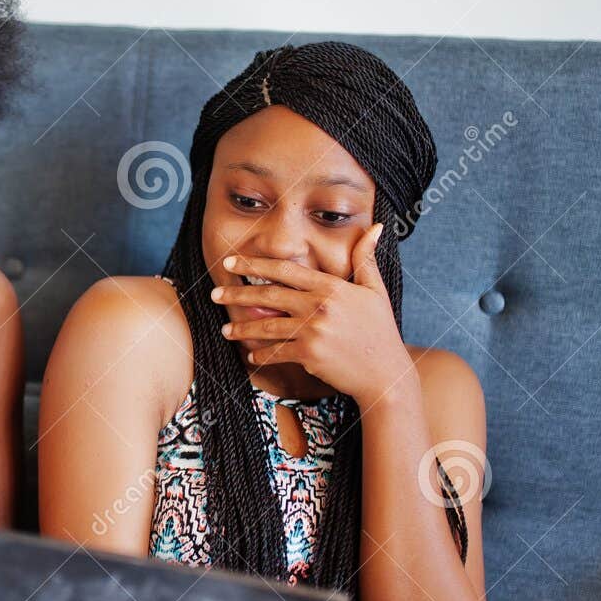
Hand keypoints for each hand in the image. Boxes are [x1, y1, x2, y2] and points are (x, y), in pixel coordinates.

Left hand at [212, 223, 414, 406]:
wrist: (385, 373)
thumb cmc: (380, 330)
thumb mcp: (375, 290)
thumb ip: (365, 259)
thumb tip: (375, 227)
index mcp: (330, 286)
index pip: (285, 269)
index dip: (255, 264)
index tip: (231, 262)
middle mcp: (318, 306)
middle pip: (268, 295)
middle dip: (237, 294)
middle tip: (214, 294)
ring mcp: (312, 331)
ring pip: (267, 326)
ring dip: (242, 328)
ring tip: (225, 329)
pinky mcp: (309, 354)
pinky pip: (276, 352)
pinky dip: (261, 354)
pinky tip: (250, 355)